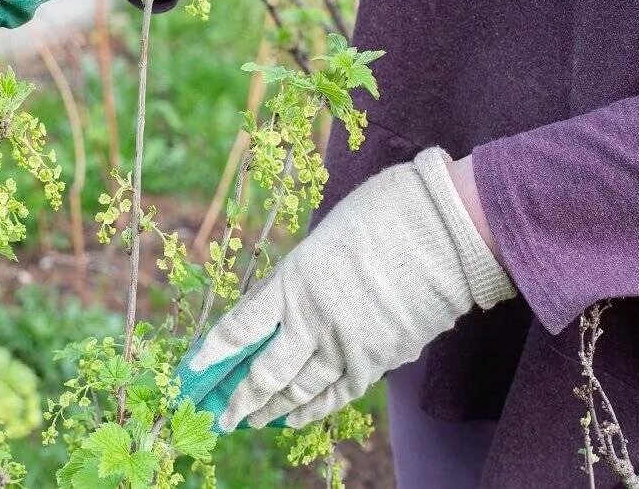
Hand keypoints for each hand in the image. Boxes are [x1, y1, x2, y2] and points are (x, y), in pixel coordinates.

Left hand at [176, 148, 516, 432]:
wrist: (447, 230)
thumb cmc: (382, 217)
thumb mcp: (320, 241)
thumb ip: (296, 280)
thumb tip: (279, 310)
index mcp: (293, 282)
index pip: (240, 328)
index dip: (212, 354)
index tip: (192, 372)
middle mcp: (313, 320)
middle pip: (265, 372)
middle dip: (239, 398)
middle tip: (220, 416)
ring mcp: (348, 345)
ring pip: (300, 390)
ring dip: (271, 409)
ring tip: (251, 421)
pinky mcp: (380, 359)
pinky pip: (338, 393)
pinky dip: (314, 409)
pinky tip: (296, 418)